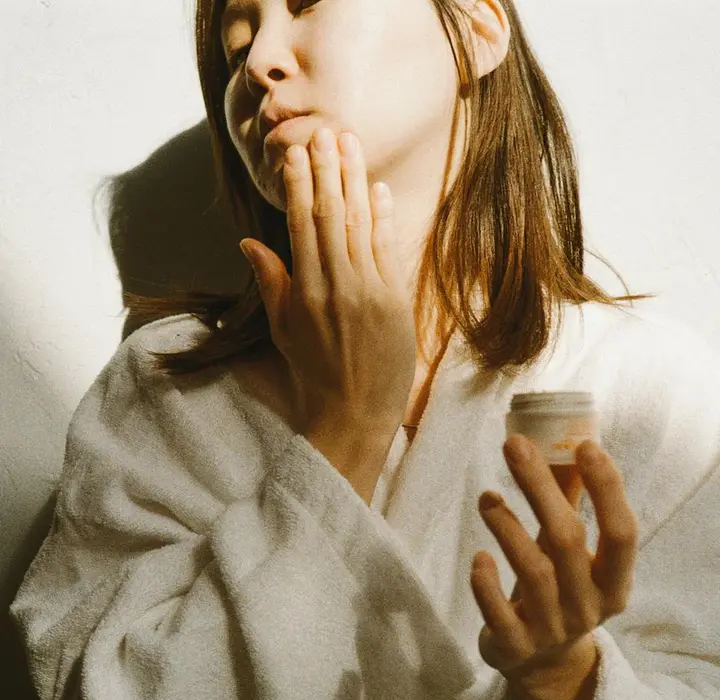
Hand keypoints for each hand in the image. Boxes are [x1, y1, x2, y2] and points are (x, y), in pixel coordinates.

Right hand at [239, 127, 415, 434]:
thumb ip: (271, 281)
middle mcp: (337, 284)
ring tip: (350, 144)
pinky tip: (378, 189)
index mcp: (305, 291)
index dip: (299, 185)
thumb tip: (248, 241)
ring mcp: (370, 291)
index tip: (296, 152)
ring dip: (355, 181)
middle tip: (324, 130)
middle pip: (332, 214)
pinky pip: (389, 250)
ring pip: (361, 224)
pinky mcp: (395, 301)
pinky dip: (384, 218)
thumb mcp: (283, 329)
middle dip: (327, 169)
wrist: (355, 412)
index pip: (302, 225)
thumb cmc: (315, 372)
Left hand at [471, 435, 639, 682]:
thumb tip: (567, 441)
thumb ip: (570, 504)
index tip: (586, 446)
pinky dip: (486, 583)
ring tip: (487, 498)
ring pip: (533, 572)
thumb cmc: (558, 591)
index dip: (607, 489)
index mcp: (614, 582)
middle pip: (568, 540)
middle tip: (514, 447)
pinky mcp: (515, 647)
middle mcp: (588, 607)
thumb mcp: (571, 554)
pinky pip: (500, 613)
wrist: (542, 665)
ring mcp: (552, 630)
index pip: (622, 533)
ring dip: (507, 528)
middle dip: (540, 488)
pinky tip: (478, 558)